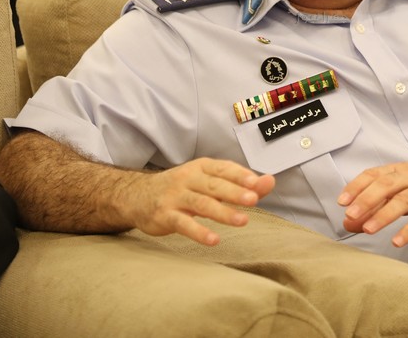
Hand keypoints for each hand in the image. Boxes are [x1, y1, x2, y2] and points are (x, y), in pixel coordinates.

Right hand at [120, 158, 274, 244]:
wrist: (137, 196)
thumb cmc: (181, 189)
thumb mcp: (208, 181)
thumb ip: (239, 184)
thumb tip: (270, 182)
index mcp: (201, 167)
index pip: (224, 168)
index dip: (241, 175)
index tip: (258, 183)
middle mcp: (188, 178)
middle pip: (214, 185)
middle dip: (234, 192)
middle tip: (254, 199)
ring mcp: (175, 197)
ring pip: (201, 203)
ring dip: (222, 212)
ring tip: (242, 221)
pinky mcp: (165, 215)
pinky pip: (183, 224)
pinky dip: (199, 232)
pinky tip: (214, 240)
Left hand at [337, 158, 407, 246]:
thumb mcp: (400, 189)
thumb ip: (375, 205)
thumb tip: (347, 222)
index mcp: (398, 170)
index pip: (374, 174)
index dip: (356, 187)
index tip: (341, 202)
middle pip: (386, 184)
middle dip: (367, 199)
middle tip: (350, 215)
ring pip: (403, 200)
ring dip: (384, 214)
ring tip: (368, 228)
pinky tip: (397, 241)